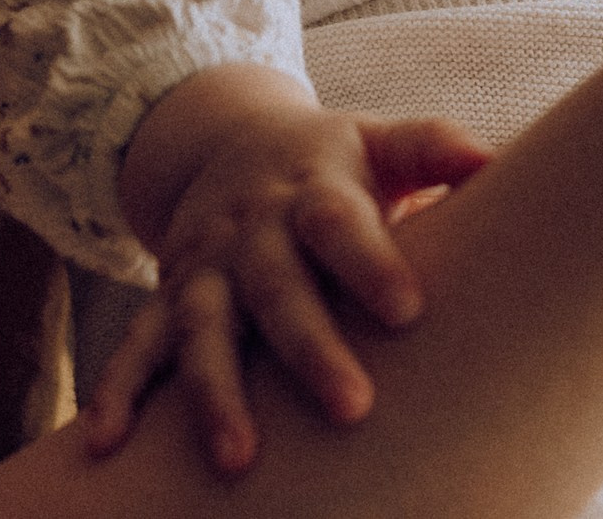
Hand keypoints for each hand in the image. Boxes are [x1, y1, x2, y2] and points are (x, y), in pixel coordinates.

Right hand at [88, 64, 489, 472]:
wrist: (229, 143)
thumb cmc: (334, 163)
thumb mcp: (380, 142)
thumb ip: (434, 149)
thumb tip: (497, 160)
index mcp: (313, 191)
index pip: (338, 225)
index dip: (370, 264)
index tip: (408, 311)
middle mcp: (253, 233)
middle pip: (278, 290)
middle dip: (309, 350)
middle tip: (352, 407)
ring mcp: (204, 270)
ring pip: (204, 332)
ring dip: (215, 394)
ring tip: (238, 460)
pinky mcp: (166, 301)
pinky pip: (135, 347)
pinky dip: (117, 392)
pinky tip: (105, 446)